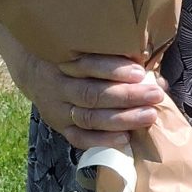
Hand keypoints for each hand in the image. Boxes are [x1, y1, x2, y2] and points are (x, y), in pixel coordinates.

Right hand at [26, 51, 164, 151]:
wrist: (34, 73)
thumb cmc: (71, 60)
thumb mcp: (84, 51)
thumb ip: (116, 61)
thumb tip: (157, 78)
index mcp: (63, 62)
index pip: (87, 66)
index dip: (113, 70)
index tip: (139, 73)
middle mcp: (58, 87)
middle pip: (92, 94)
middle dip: (126, 96)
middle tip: (154, 95)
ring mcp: (58, 111)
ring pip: (89, 118)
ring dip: (121, 119)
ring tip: (148, 115)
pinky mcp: (60, 128)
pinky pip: (80, 139)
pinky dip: (102, 140)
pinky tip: (124, 138)